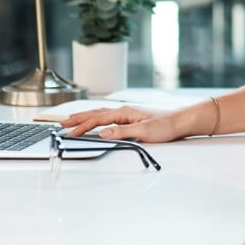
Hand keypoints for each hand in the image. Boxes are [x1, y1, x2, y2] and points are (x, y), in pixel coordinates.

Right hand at [60, 106, 180, 142]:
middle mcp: (124, 111)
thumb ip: (122, 132)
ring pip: (101, 114)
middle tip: (63, 123)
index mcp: (125, 113)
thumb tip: (103, 133)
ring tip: (73, 120)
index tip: (71, 133)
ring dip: (86, 117)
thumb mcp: (143, 131)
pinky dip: (97, 118)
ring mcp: (128, 114)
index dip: (83, 126)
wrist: (181, 122)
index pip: (98, 119)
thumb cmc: (165, 126)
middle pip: (96, 113)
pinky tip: (96, 121)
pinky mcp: (132, 118)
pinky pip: (108, 117)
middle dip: (78, 118)